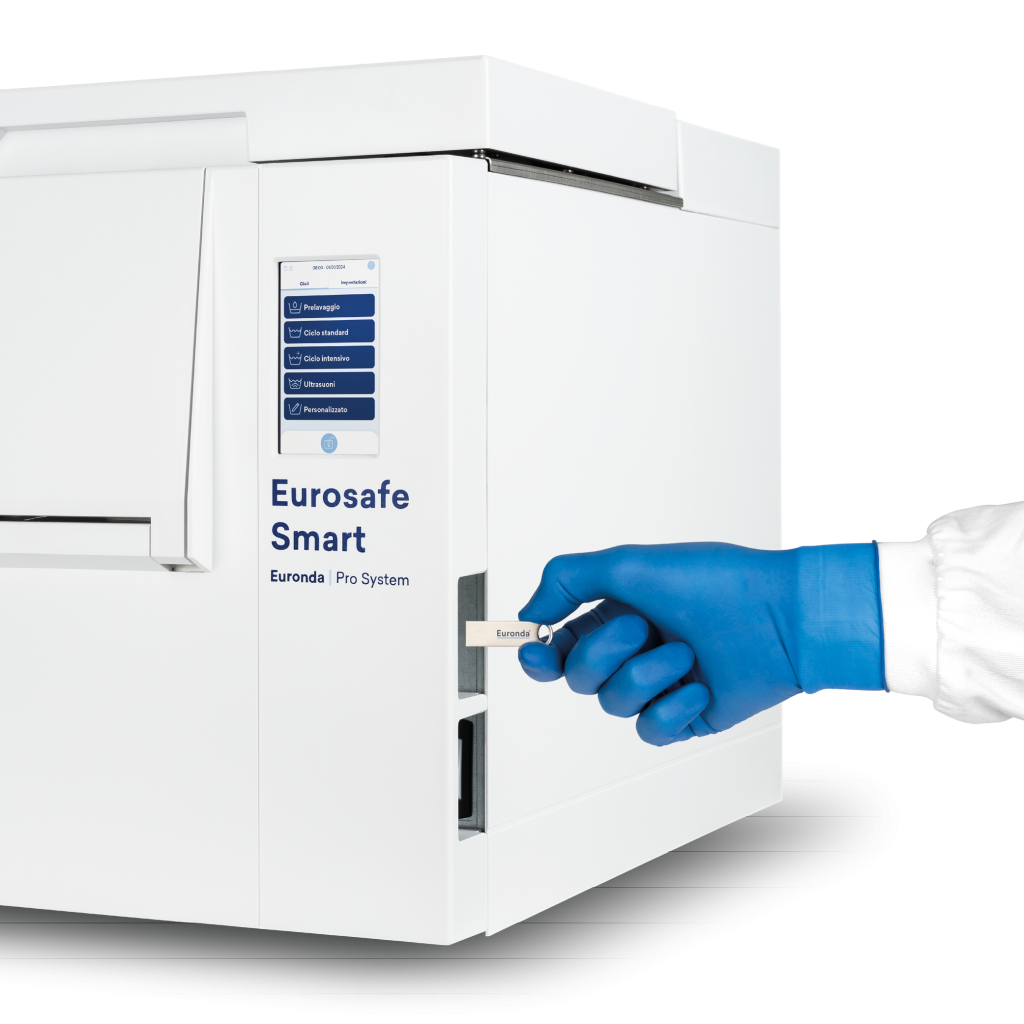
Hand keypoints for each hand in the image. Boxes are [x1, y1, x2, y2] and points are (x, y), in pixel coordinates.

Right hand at [517, 542, 884, 745]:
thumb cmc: (718, 583)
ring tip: (684, 652)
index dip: (539, 652)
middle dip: (605, 655)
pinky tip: (698, 685)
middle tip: (642, 628)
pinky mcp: (685, 716)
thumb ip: (567, 579)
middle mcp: (634, 650)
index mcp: (615, 613)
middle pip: (578, 677)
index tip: (533, 648)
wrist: (781, 618)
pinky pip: (651, 730)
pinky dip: (672, 709)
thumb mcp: (629, 564)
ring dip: (647, 677)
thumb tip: (529, 612)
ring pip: (613, 704)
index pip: (559, 644)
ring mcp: (659, 685)